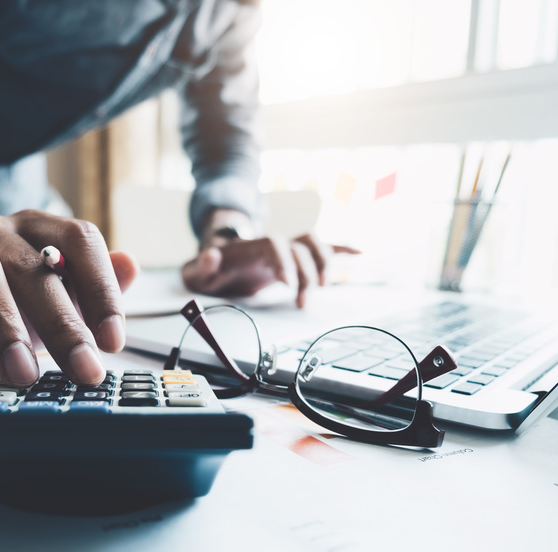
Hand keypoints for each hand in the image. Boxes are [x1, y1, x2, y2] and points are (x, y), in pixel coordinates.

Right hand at [0, 209, 137, 386]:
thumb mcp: (49, 301)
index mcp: (38, 230)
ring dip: (2, 320)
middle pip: (33, 264)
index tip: (114, 341)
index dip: (101, 288)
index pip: (80, 240)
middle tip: (82, 369)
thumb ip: (89, 286)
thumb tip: (131, 264)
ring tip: (20, 371)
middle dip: (62, 322)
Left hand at [182, 232, 357, 307]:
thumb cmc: (209, 270)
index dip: (284, 260)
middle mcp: (273, 244)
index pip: (274, 244)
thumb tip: (211, 254)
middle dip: (305, 273)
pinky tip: (359, 253)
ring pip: (313, 244)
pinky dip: (340, 248)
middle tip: (302, 301)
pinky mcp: (294, 257)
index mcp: (251, 247)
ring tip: (323, 287)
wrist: (216, 260)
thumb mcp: (197, 272)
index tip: (287, 283)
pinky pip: (321, 247)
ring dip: (324, 263)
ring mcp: (285, 249)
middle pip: (298, 248)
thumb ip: (201, 266)